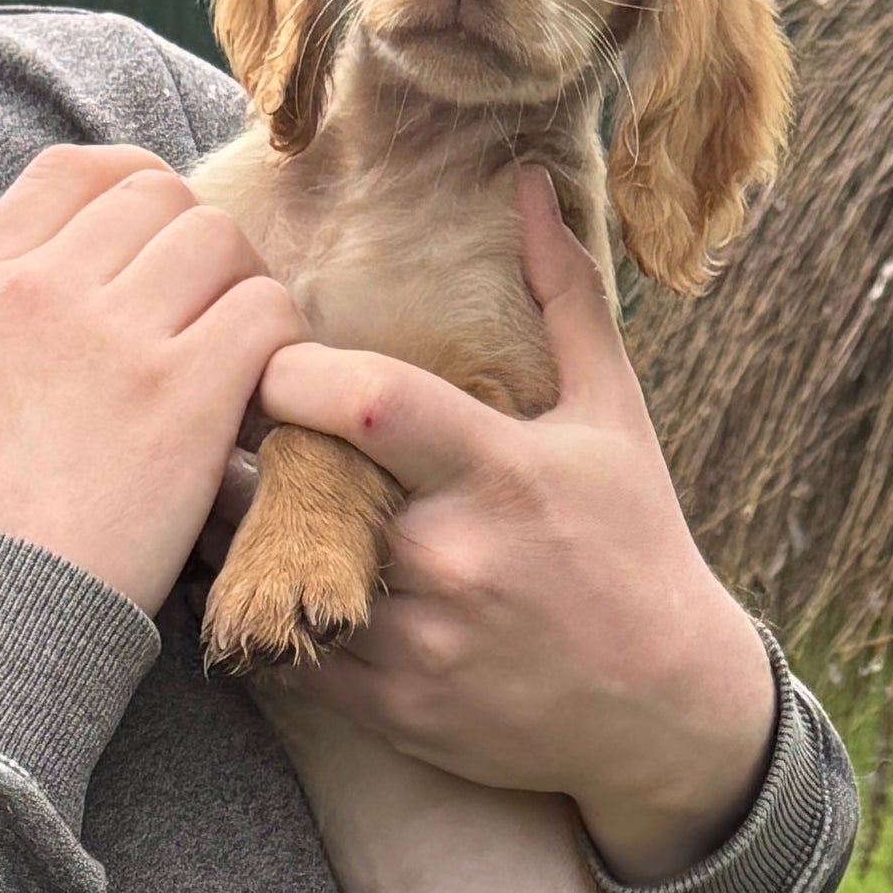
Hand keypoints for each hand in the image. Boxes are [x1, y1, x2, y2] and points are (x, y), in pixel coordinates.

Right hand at [0, 144, 305, 613]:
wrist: (0, 607)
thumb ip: (16, 309)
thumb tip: (91, 271)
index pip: (79, 172)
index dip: (138, 190)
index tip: (160, 246)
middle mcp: (44, 289)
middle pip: (166, 201)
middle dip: (203, 252)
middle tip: (211, 321)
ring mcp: (114, 335)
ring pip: (223, 244)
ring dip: (244, 295)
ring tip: (237, 363)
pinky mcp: (183, 391)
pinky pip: (266, 311)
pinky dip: (282, 346)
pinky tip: (257, 400)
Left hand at [253, 167, 776, 883]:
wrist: (665, 707)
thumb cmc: (635, 540)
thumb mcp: (613, 412)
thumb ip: (563, 293)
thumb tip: (529, 183)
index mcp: (498, 470)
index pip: (363, 403)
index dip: (292, 369)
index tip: (274, 358)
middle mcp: (450, 557)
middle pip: (293, 482)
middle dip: (250, 444)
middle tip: (227, 415)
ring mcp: (418, 642)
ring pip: (274, 573)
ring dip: (241, 526)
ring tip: (235, 487)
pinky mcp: (393, 710)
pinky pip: (285, 653)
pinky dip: (264, 607)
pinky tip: (270, 569)